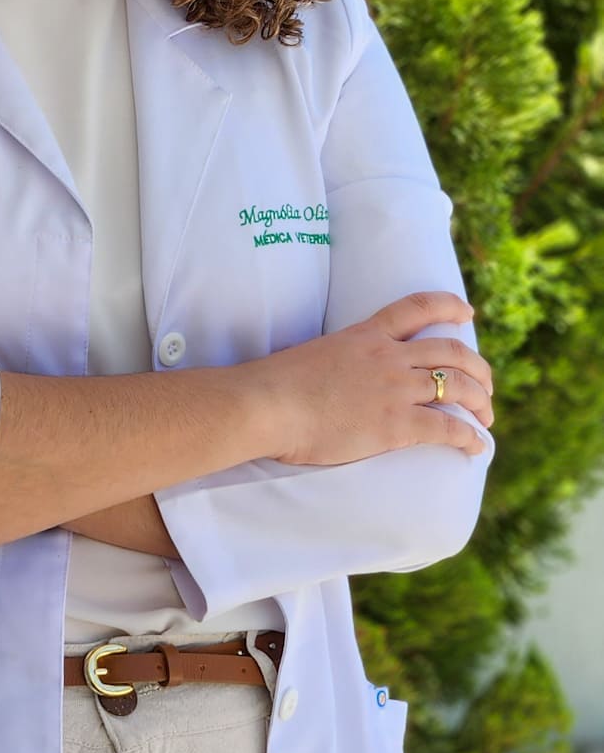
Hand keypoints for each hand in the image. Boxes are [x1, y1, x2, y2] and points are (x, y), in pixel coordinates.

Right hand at [246, 290, 494, 466]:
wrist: (266, 405)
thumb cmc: (273, 386)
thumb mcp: (309, 357)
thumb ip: (332, 361)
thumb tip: (325, 375)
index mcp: (366, 335)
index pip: (416, 308)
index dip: (448, 306)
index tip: (467, 311)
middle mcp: (389, 356)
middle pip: (451, 351)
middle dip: (478, 368)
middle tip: (486, 385)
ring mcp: (395, 389)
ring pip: (457, 387)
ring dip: (481, 402)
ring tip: (487, 417)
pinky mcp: (396, 424)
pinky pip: (446, 428)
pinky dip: (469, 437)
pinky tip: (477, 447)